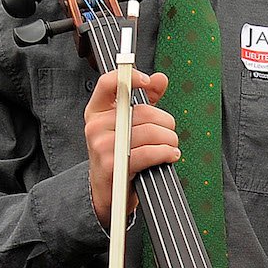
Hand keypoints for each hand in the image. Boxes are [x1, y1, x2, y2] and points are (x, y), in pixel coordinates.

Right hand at [86, 70, 175, 228]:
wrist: (107, 190)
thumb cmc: (119, 153)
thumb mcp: (128, 124)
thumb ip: (145, 100)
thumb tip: (160, 79)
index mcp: (97, 111)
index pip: (109, 83)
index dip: (130, 77)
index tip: (147, 80)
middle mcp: (96, 125)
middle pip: (142, 112)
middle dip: (165, 123)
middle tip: (169, 132)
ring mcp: (102, 145)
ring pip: (150, 132)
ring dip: (169, 140)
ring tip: (171, 146)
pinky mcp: (112, 164)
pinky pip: (149, 152)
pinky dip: (165, 153)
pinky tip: (170, 155)